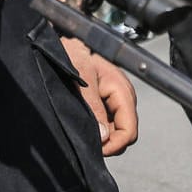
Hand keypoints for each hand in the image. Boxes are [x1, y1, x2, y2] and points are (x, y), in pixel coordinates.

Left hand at [62, 37, 138, 155]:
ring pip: (117, 129)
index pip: (130, 130)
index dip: (114, 145)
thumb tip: (104, 136)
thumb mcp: (80, 78)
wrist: (61, 42)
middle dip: (109, 142)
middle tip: (87, 140)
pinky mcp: (106, 100)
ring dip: (104, 135)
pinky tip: (85, 123)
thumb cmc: (70, 54)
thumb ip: (92, 107)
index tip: (95, 148)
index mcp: (121, 89)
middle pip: (125, 133)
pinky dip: (99, 128)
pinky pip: (109, 122)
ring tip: (84, 129)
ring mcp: (115, 98)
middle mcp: (123, 95)